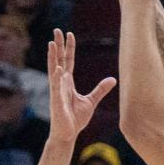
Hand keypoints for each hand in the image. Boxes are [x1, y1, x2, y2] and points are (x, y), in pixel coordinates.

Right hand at [44, 29, 113, 146]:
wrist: (67, 134)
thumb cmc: (75, 119)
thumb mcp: (91, 101)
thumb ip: (100, 90)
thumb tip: (113, 79)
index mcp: (68, 82)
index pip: (68, 61)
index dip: (69, 48)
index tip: (69, 34)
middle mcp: (60, 83)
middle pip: (59, 60)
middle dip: (58, 45)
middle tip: (56, 30)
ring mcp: (57, 91)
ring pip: (54, 70)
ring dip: (52, 57)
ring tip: (51, 43)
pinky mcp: (56, 101)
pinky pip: (56, 87)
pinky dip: (57, 78)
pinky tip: (59, 69)